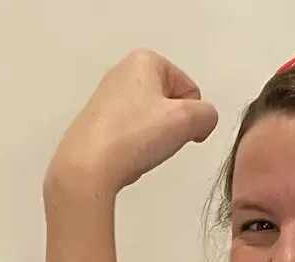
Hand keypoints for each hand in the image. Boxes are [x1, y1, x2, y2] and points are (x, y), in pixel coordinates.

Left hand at [46, 48, 218, 200]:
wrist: (86, 168)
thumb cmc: (135, 137)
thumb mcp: (187, 120)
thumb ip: (208, 114)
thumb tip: (201, 123)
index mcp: (144, 60)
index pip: (190, 90)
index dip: (192, 115)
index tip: (178, 132)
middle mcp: (122, 71)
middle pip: (170, 102)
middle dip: (172, 125)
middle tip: (159, 142)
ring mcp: (106, 97)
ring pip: (151, 119)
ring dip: (155, 137)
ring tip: (141, 150)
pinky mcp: (96, 121)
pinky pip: (131, 132)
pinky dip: (136, 145)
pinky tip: (127, 156)